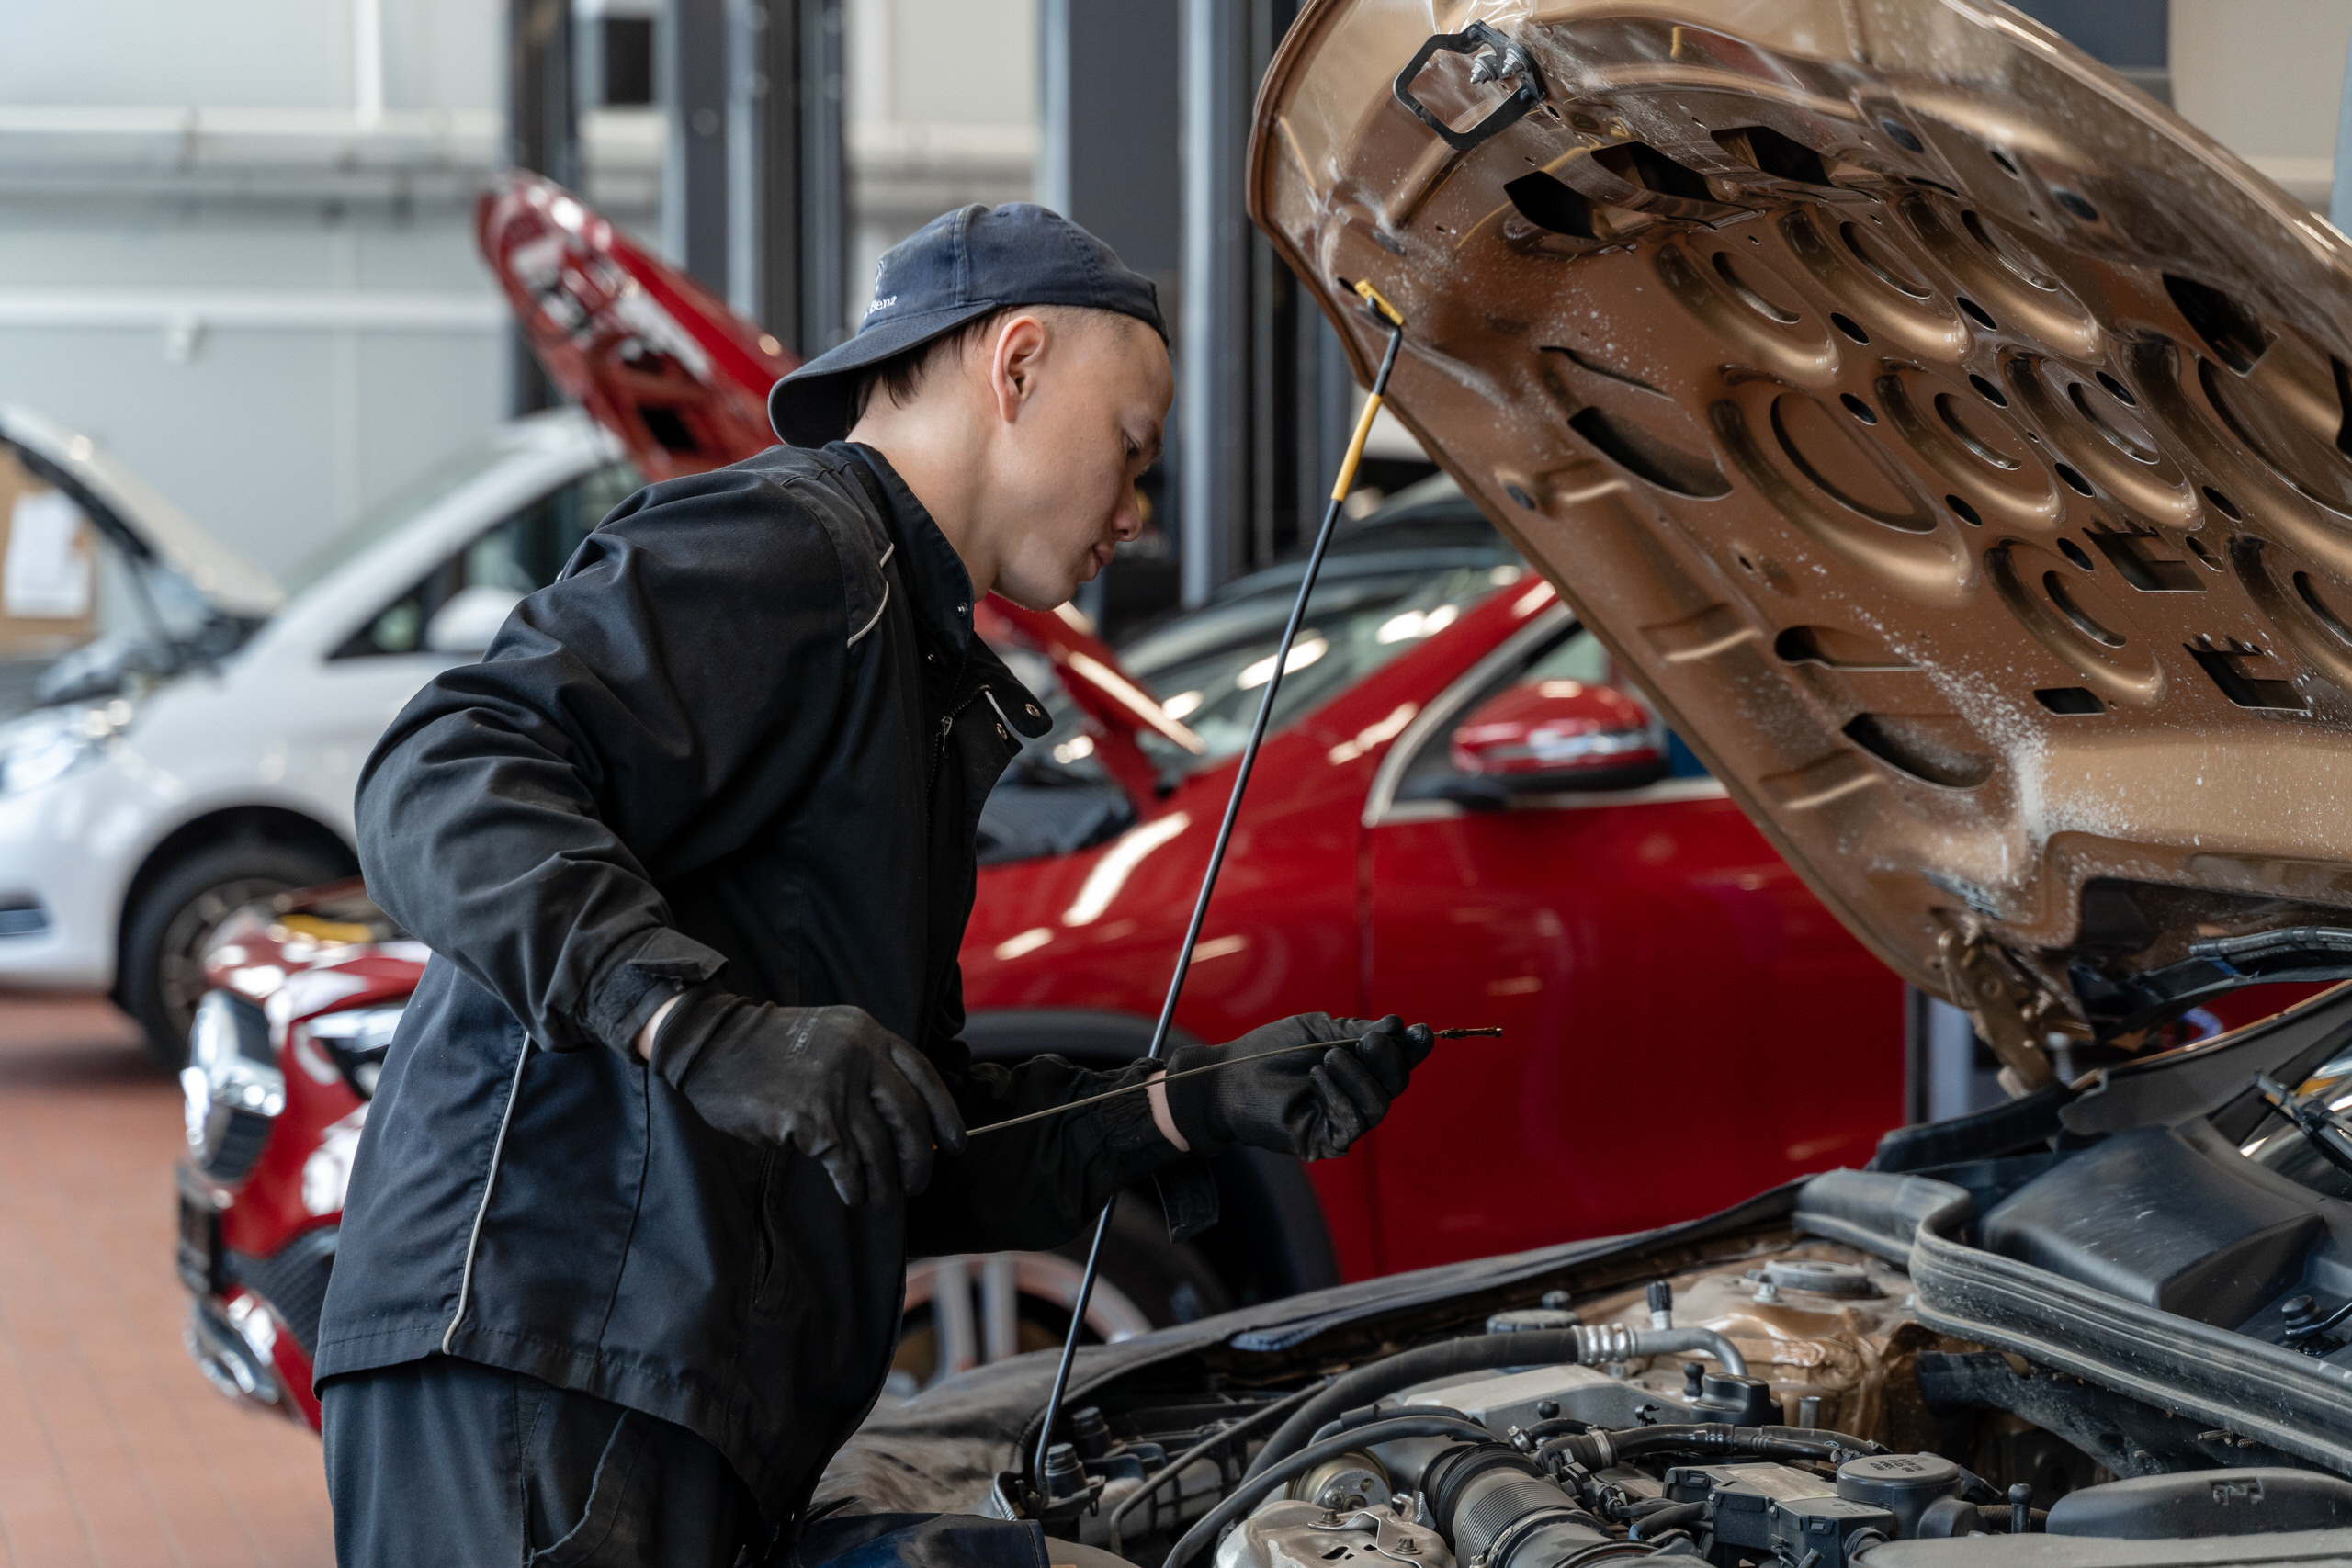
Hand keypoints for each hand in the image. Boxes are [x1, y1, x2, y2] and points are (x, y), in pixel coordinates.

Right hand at [647, 987, 966, 1205]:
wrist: (712, 1045)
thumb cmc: (769, 1048)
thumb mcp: (830, 1036)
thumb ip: (866, 1067)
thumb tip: (900, 1126)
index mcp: (869, 1033)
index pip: (925, 1077)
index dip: (946, 1115)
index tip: (955, 1144)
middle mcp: (860, 1057)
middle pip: (910, 1119)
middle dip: (919, 1159)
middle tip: (917, 1182)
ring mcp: (836, 1087)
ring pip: (879, 1148)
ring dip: (885, 1183)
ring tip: (883, 1199)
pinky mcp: (810, 1118)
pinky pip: (845, 1164)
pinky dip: (853, 1186)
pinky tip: (852, 1195)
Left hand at [1162, 1013, 1434, 1160]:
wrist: (1230, 1075)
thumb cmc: (1270, 1051)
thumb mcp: (1319, 1031)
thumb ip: (1359, 1032)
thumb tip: (1400, 1027)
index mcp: (1359, 1067)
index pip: (1399, 1061)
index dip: (1413, 1048)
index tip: (1420, 1032)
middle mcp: (1356, 1095)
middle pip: (1396, 1083)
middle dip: (1388, 1059)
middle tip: (1366, 1041)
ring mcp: (1342, 1120)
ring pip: (1379, 1105)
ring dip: (1358, 1077)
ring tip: (1327, 1059)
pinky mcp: (1325, 1141)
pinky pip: (1352, 1124)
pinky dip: (1340, 1097)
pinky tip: (1316, 1079)